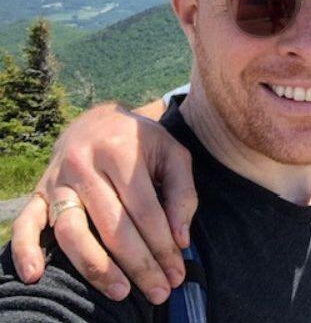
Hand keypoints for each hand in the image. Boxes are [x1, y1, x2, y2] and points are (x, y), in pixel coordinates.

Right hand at [10, 102, 197, 303]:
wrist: (100, 120)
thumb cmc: (142, 142)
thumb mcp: (173, 153)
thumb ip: (183, 193)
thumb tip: (180, 239)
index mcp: (120, 151)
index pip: (145, 210)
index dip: (162, 246)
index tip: (177, 273)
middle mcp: (84, 164)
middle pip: (113, 226)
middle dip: (139, 263)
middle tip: (158, 291)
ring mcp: (57, 179)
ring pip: (72, 230)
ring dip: (95, 267)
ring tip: (120, 291)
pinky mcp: (38, 192)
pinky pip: (25, 224)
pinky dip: (25, 250)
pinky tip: (36, 274)